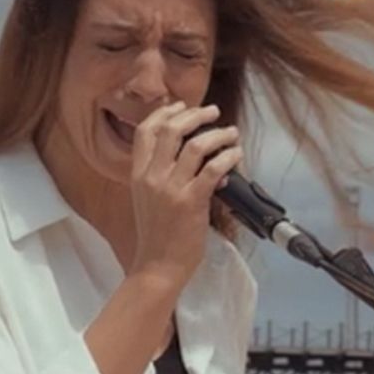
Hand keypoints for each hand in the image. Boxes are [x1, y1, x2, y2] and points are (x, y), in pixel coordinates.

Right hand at [127, 102, 241, 291]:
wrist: (158, 266)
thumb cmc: (157, 235)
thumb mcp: (148, 199)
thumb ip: (162, 175)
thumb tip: (195, 155)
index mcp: (138, 175)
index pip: (145, 131)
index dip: (164, 113)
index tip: (181, 106)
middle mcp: (151, 177)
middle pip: (171, 129)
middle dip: (195, 115)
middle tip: (213, 112)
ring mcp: (171, 189)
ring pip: (195, 145)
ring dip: (218, 134)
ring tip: (231, 133)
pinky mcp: (191, 202)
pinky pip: (213, 169)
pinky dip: (228, 157)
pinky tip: (236, 155)